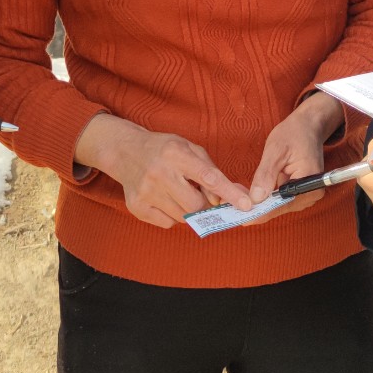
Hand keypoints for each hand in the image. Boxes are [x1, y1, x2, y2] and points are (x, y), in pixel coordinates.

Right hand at [76, 115, 254, 228]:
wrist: (125, 151)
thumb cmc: (164, 149)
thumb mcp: (189, 149)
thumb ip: (211, 171)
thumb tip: (229, 198)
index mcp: (176, 154)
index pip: (209, 177)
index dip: (230, 193)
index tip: (247, 205)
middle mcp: (159, 173)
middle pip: (195, 204)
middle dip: (203, 204)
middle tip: (197, 193)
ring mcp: (146, 192)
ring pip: (182, 217)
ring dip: (187, 209)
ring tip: (176, 191)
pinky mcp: (137, 207)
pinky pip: (167, 223)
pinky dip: (172, 215)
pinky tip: (164, 198)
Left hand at [244, 92, 344, 220]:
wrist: (308, 126)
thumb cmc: (294, 133)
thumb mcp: (276, 150)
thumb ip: (266, 175)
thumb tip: (256, 198)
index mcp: (309, 184)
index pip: (282, 205)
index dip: (260, 212)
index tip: (241, 219)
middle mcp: (311, 194)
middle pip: (280, 208)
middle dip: (257, 208)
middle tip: (231, 207)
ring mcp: (306, 195)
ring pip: (279, 206)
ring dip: (260, 203)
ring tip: (237, 198)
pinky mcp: (299, 192)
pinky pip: (280, 199)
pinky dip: (266, 197)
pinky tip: (250, 193)